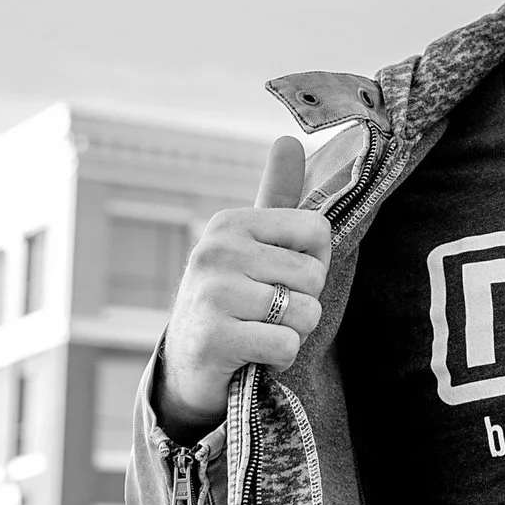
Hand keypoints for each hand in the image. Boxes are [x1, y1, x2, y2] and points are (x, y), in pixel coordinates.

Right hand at [158, 136, 331, 432]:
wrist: (187, 367)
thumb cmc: (232, 300)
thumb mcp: (251, 244)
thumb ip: (276, 195)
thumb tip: (287, 137)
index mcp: (231, 223)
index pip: (318, 231)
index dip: (314, 264)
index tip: (282, 278)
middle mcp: (217, 251)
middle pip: (314, 275)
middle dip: (302, 303)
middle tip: (266, 313)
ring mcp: (212, 294)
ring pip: (305, 313)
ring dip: (293, 333)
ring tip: (259, 331)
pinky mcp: (215, 339)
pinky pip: (287, 345)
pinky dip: (279, 359)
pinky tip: (252, 356)